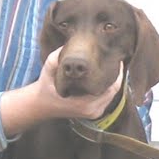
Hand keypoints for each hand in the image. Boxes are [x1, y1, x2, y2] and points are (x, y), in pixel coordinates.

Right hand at [0, 49, 123, 136]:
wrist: (40, 105)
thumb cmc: (45, 87)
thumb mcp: (48, 70)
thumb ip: (57, 57)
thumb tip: (68, 45)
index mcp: (85, 103)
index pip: (111, 87)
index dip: (117, 73)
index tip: (118, 58)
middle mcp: (92, 110)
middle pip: (115, 91)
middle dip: (117, 75)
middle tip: (117, 59)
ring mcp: (93, 113)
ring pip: (111, 95)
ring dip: (114, 81)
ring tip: (113, 65)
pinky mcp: (93, 113)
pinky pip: (106, 98)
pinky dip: (108, 88)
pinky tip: (106, 75)